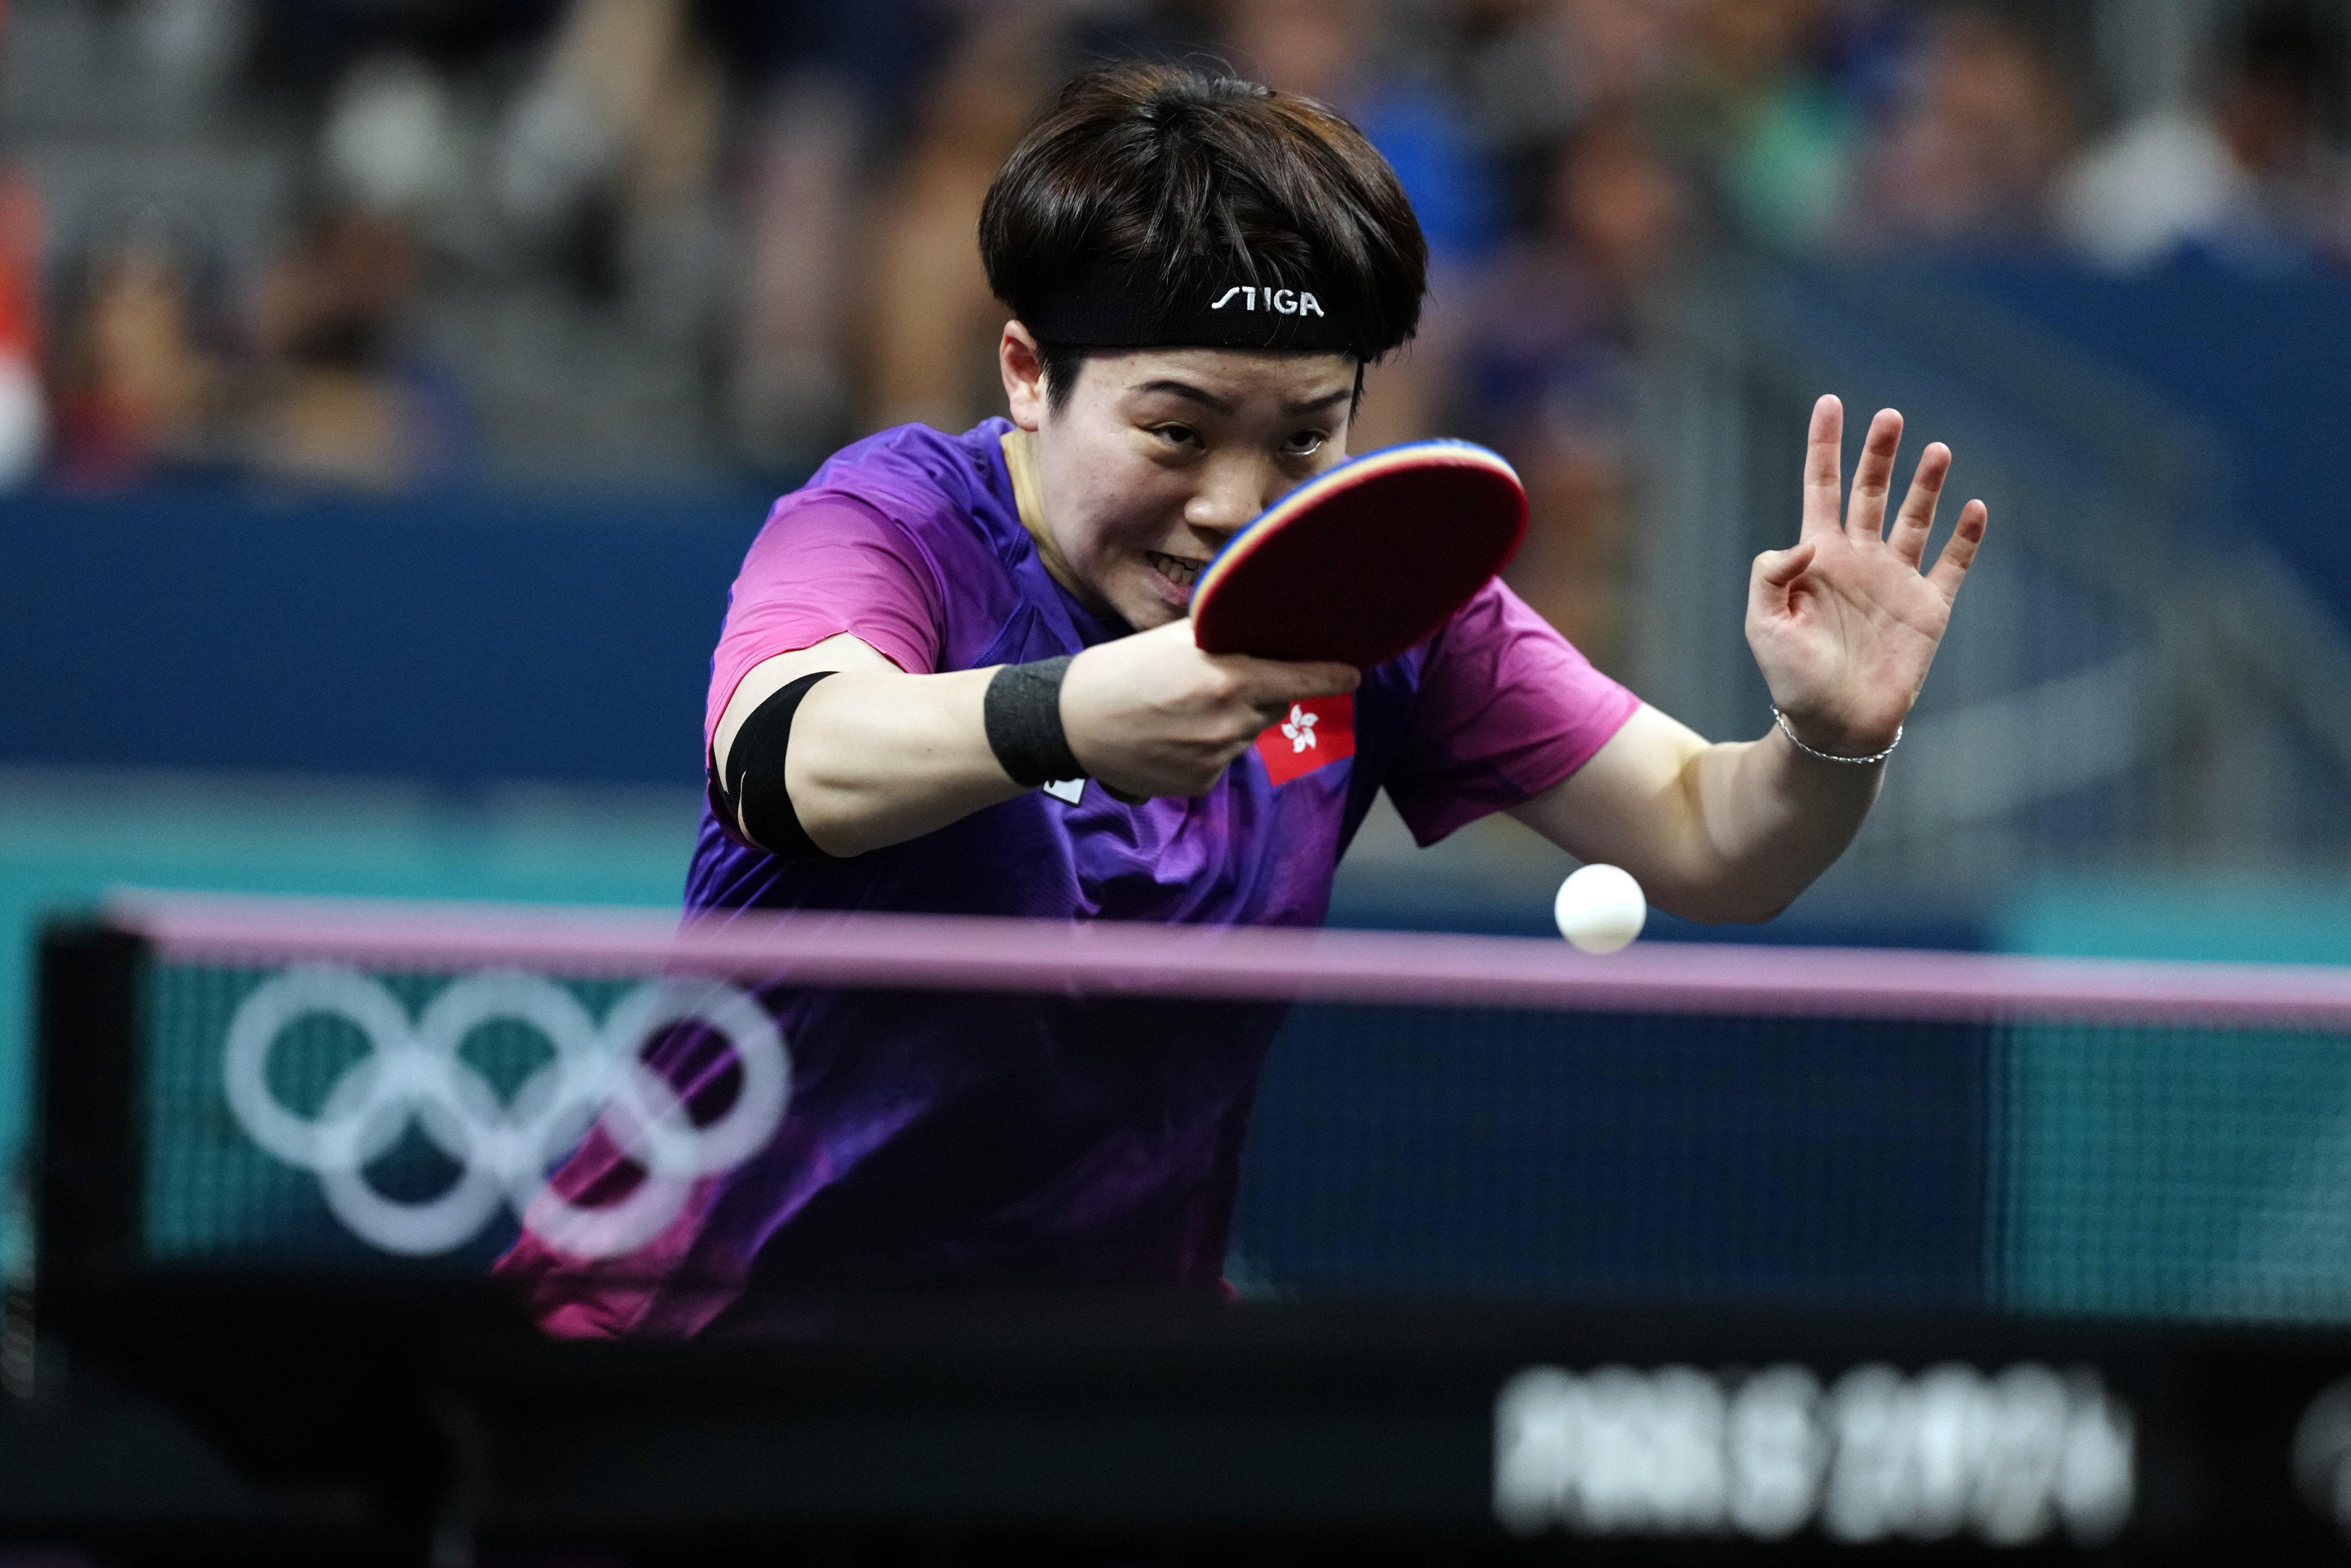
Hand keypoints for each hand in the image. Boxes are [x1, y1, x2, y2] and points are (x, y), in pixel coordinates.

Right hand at [1059, 619, 1358, 796]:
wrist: (1073, 723)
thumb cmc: (1122, 669)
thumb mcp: (1174, 639)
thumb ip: (1223, 637)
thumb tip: (1263, 632)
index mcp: (1228, 679)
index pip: (1299, 680)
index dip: (1331, 676)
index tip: (1353, 673)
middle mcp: (1229, 723)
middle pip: (1272, 707)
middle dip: (1259, 693)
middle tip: (1216, 681)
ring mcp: (1216, 758)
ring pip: (1246, 735)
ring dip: (1231, 721)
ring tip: (1182, 710)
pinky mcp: (1201, 785)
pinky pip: (1222, 762)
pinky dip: (1208, 749)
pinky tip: (1173, 737)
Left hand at [1746, 396, 1986, 755]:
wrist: (1834, 727)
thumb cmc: (1791, 679)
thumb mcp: (1762, 624)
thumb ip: (1771, 573)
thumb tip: (1807, 540)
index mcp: (1816, 559)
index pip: (1820, 488)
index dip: (1825, 446)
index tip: (1831, 402)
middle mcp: (1859, 561)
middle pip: (1871, 493)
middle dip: (1880, 454)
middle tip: (1890, 416)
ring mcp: (1896, 581)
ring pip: (1915, 519)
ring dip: (1926, 484)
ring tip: (1936, 449)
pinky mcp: (1929, 608)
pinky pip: (1952, 565)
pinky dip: (1965, 537)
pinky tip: (1975, 508)